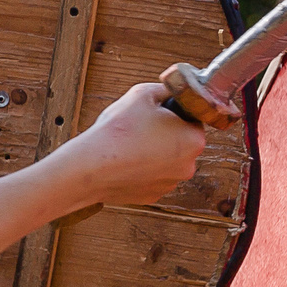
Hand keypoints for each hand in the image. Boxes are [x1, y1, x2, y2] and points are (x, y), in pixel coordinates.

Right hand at [53, 82, 209, 207]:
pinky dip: (141, 169)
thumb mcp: (144, 94)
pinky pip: (151, 177)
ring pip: (166, 161)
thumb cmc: (119, 128)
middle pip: (181, 143)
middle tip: (140, 127)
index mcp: (194, 140)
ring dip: (154, 153)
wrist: (91, 166)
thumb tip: (175, 92)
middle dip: (165, 134)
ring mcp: (170, 184)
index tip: (155, 114)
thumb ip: (167, 90)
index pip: (193, 120)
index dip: (174, 113)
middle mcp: (189, 166)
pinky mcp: (153, 196)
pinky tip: (124, 161)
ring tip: (130, 144)